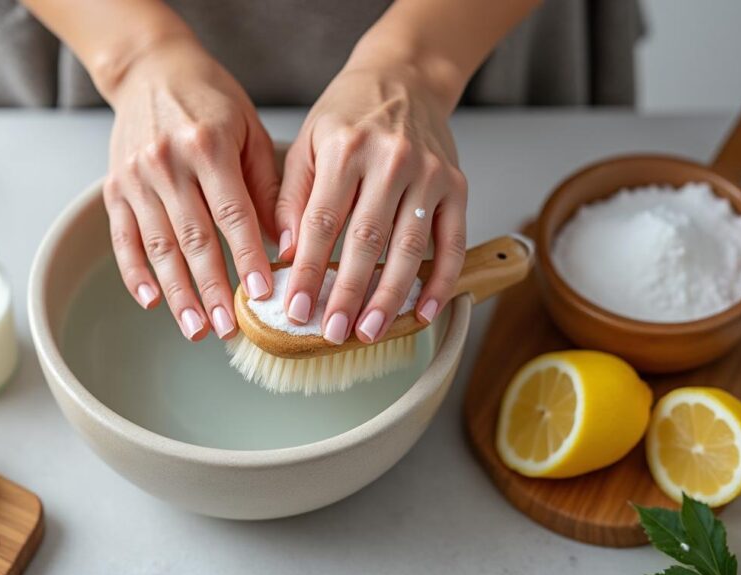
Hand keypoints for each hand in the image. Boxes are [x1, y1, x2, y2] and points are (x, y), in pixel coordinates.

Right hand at [102, 38, 278, 340]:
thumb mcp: (249, 129)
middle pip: (194, 239)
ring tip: (196, 328)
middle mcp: (167, 163)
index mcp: (207, 145)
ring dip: (178, 293)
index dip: (248, 257)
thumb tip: (284, 241)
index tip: (263, 293)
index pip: (232, 214)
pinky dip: (135, 273)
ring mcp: (135, 177)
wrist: (151, 68)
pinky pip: (123, 238)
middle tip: (230, 327)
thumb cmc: (211, 98)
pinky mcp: (114, 187)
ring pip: (158, 246)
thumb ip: (265, 184)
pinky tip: (152, 301)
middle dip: (213, 288)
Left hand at [275, 63, 467, 344]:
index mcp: (345, 149)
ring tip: (369, 331)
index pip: (321, 222)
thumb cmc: (350, 113)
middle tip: (332, 332)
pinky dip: (440, 282)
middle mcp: (391, 161)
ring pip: (408, 248)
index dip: (307, 271)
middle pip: (366, 241)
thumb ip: (292, 196)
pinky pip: (452, 243)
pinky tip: (422, 311)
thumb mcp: (307, 141)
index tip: (295, 309)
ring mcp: (429, 175)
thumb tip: (284, 252)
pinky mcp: (457, 186)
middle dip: (348, 294)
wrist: (407, 76)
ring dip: (389, 296)